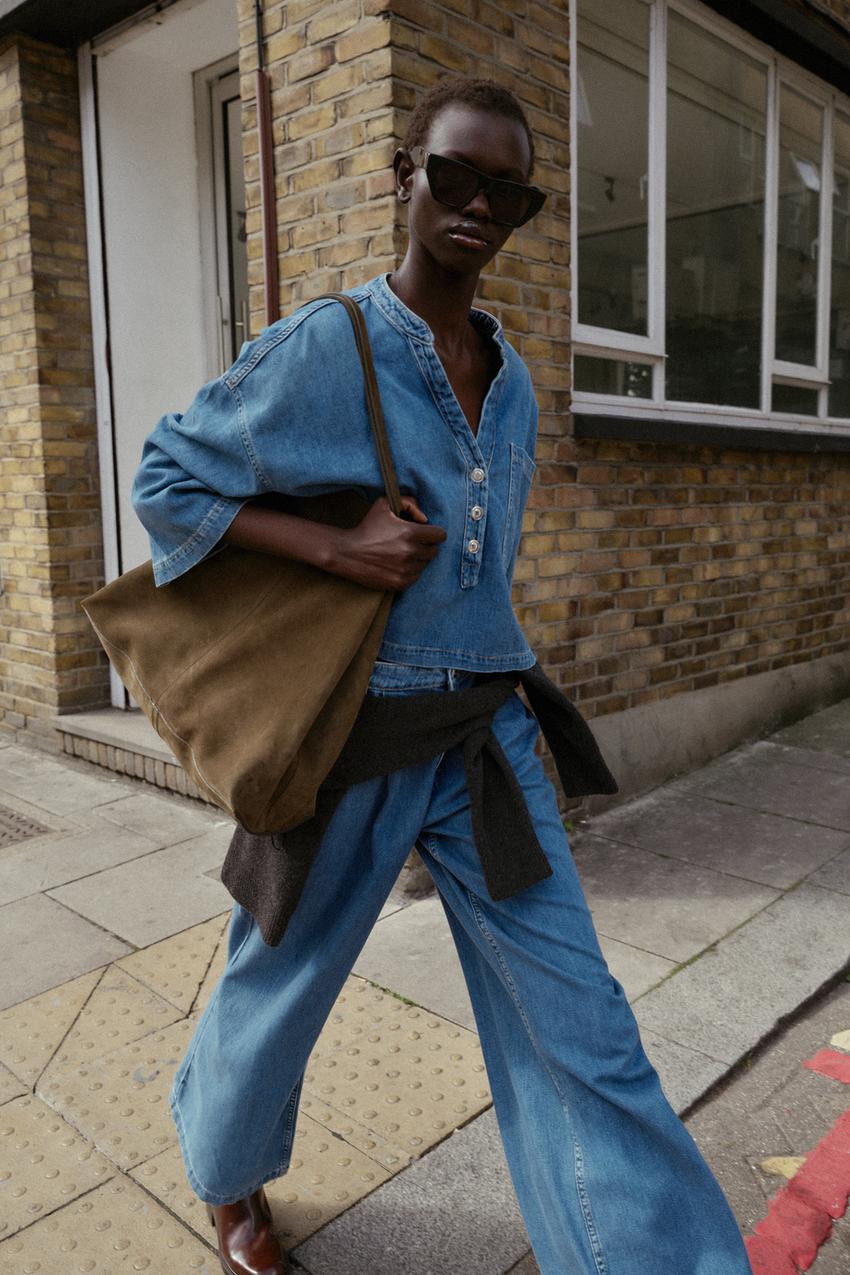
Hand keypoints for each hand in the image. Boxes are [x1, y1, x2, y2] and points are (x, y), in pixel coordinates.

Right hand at [330, 495, 446, 590]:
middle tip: (413, 543)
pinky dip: (410, 571)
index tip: (425, 533)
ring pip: (425, 564)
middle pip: (434, 551)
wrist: (347, 553)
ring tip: (402, 553)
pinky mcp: (400, 583)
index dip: (434, 533)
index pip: (440, 535)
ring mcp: (405, 570)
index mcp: (410, 533)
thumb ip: (409, 502)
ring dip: (418, 559)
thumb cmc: (367, 527)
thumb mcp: (384, 504)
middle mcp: (410, 552)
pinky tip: (398, 564)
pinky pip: (416, 577)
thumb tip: (424, 518)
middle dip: (426, 545)